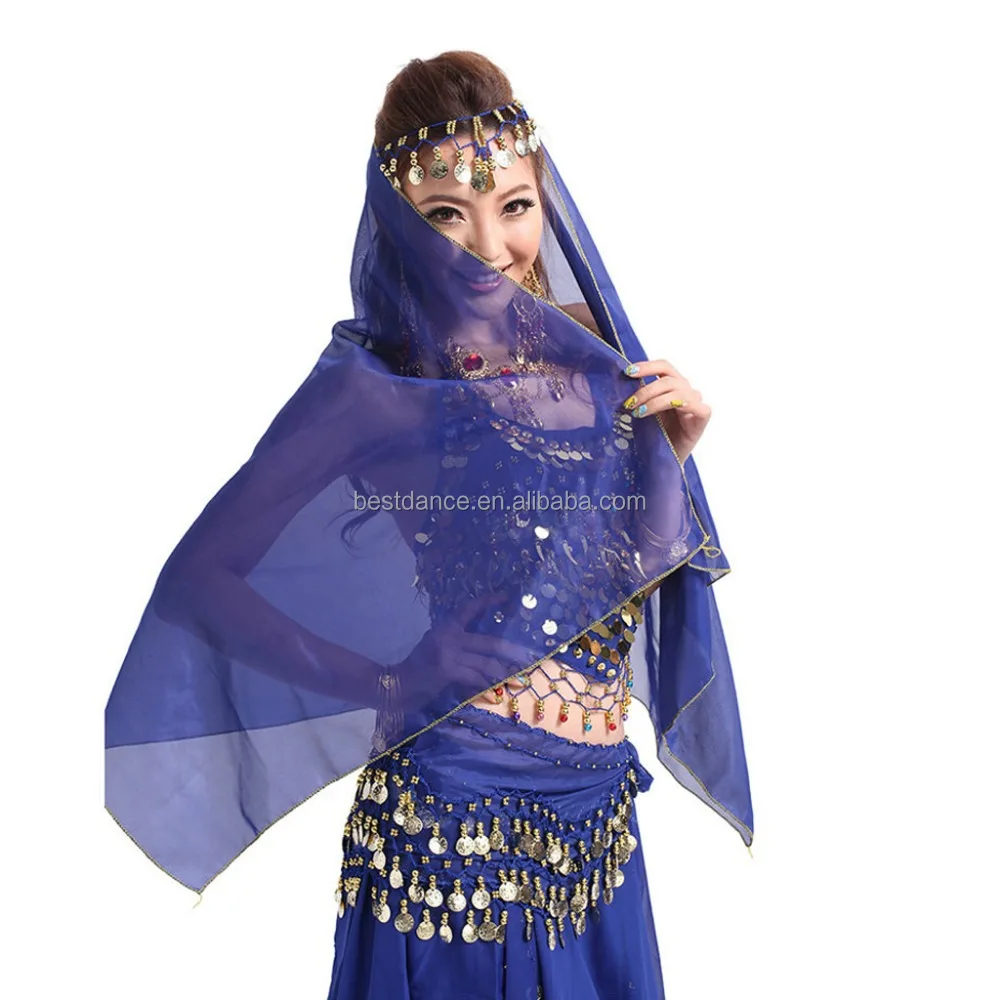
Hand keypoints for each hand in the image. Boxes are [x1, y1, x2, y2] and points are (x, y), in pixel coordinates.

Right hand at [389, 591, 534, 711]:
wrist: (398, 684)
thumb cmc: (420, 667)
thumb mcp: (437, 646)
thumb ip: (459, 643)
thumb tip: (489, 649)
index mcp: (447, 627)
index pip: (469, 609)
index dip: (489, 601)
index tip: (507, 596)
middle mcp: (448, 636)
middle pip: (489, 642)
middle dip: (512, 651)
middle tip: (529, 656)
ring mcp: (448, 652)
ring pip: (486, 662)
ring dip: (503, 672)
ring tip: (516, 678)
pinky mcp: (447, 669)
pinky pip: (475, 677)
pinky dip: (485, 686)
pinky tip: (493, 692)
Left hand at [622, 359, 710, 463]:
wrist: (665, 460)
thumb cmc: (654, 435)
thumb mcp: (643, 412)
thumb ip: (638, 397)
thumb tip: (619, 384)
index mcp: (672, 385)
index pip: (663, 366)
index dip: (647, 366)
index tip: (628, 372)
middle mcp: (685, 390)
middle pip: (667, 379)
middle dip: (645, 390)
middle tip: (629, 403)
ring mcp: (695, 402)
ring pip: (677, 390)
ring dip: (655, 400)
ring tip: (638, 413)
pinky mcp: (703, 416)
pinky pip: (694, 404)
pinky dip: (676, 406)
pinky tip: (660, 418)